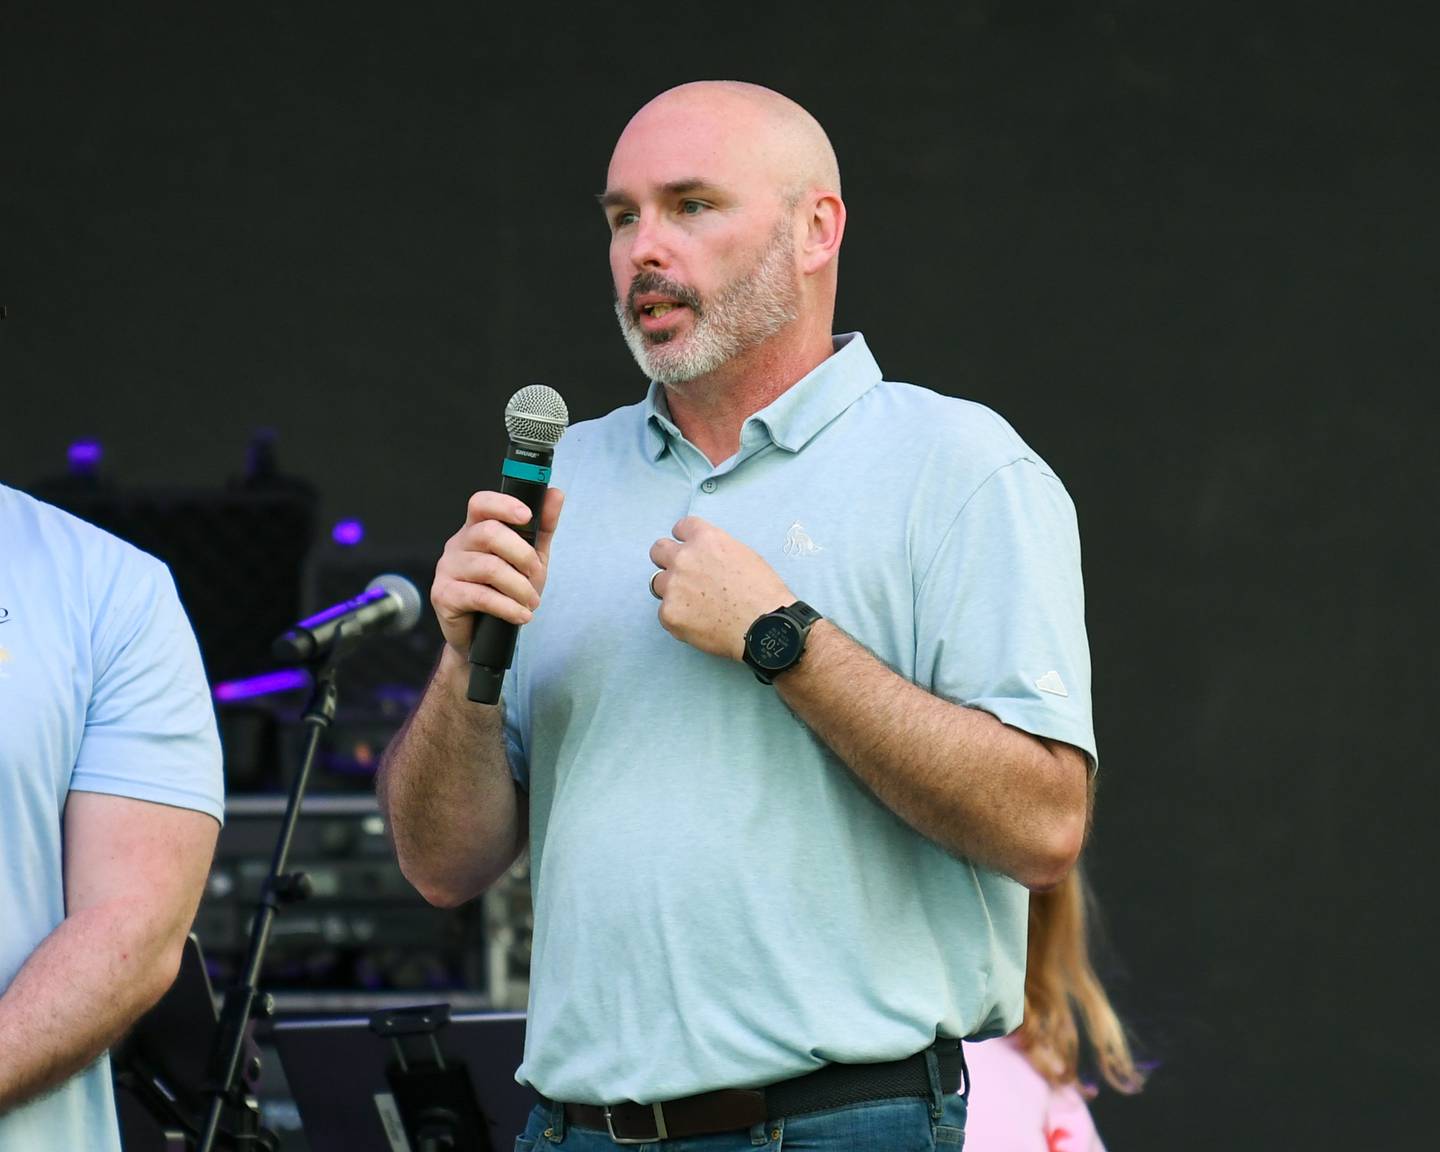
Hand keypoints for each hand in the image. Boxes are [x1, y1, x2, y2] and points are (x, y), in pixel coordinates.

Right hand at [432, 488, 564, 656]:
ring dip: (519, 587)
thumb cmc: (505, 591)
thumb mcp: (531, 558)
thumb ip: (542, 527)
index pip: (481, 503)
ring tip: (531, 602)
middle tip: (536, 574)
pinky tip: (521, 615)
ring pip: (489, 567)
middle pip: (489, 533)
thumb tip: (555, 494)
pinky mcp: (443, 595)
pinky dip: (508, 607)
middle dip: (523, 555)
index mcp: (476, 528)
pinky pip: (480, 596)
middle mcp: (458, 544)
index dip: (503, 505)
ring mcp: (447, 568)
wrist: (482, 635)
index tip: (527, 515)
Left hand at [648, 516, 792, 660]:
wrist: (764, 626)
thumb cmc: (763, 593)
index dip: (685, 539)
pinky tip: (699, 623)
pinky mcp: (669, 613)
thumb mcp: (745, 556)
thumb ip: (717, 551)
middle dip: (667, 559)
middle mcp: (684, 558)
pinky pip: (665, 612)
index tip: (689, 549)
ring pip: (658, 583)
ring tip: (694, 605)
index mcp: (705, 539)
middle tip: (682, 575)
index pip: (681, 527)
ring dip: (672, 590)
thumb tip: (707, 560)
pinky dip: (678, 617)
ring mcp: (673, 586)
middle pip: (658, 550)